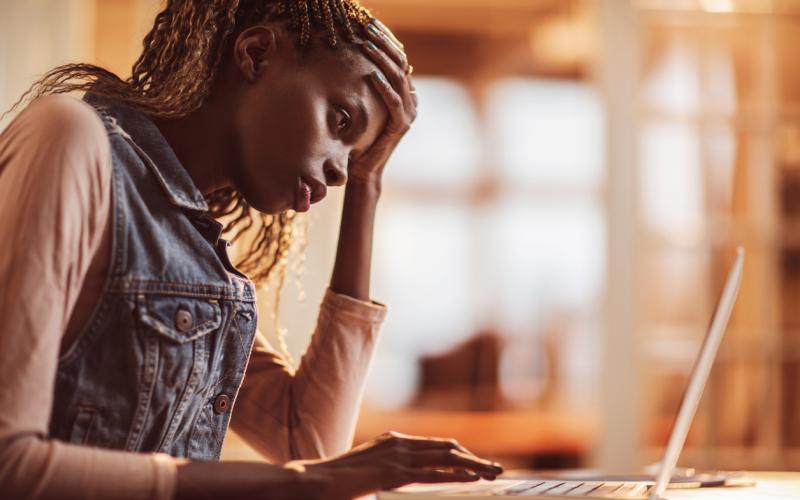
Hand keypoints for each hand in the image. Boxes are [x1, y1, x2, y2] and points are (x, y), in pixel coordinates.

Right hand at [289, 431, 503, 498]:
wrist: (312, 481)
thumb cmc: (336, 481)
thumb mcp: (368, 471)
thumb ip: (388, 471)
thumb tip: (402, 479)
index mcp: (393, 441)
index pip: (436, 446)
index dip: (460, 455)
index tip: (477, 464)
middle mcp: (398, 444)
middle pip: (446, 449)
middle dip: (473, 459)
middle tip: (495, 470)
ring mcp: (396, 457)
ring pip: (445, 459)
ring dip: (473, 465)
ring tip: (493, 473)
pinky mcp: (392, 473)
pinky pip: (431, 474)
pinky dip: (455, 475)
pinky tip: (471, 479)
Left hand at [348, 21, 417, 186]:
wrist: (362, 169)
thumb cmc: (357, 138)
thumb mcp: (361, 106)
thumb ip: (365, 86)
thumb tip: (350, 58)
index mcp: (403, 92)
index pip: (398, 57)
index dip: (385, 38)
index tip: (369, 23)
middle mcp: (410, 100)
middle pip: (400, 62)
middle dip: (383, 42)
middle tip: (366, 26)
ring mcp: (408, 114)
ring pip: (398, 78)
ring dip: (381, 59)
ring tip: (366, 44)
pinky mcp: (400, 127)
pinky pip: (394, 102)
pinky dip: (384, 87)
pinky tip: (372, 75)